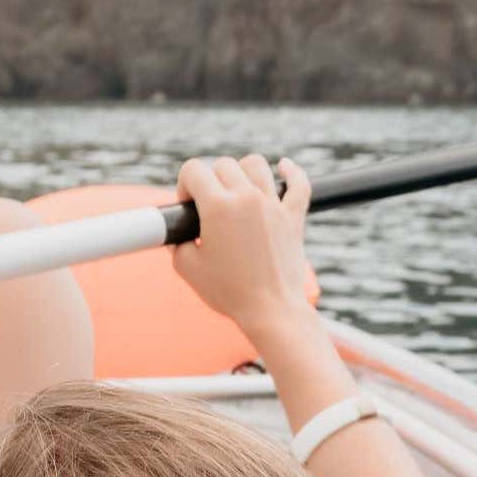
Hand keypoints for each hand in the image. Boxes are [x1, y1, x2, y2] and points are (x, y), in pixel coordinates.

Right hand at [172, 154, 315, 329]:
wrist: (270, 310)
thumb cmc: (228, 292)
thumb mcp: (187, 267)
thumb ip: (177, 241)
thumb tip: (181, 231)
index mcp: (218, 206)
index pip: (194, 169)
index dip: (185, 185)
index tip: (189, 206)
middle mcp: (247, 198)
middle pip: (224, 165)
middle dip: (211, 181)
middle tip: (210, 208)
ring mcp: (274, 205)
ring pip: (257, 165)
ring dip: (242, 172)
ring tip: (238, 191)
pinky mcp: (294, 217)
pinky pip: (299, 183)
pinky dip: (292, 172)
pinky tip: (284, 167)